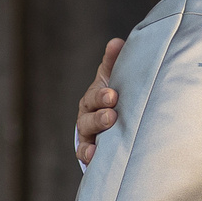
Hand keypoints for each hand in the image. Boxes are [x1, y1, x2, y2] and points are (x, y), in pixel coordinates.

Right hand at [74, 38, 122, 166]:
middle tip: (112, 115)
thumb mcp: (113, 77)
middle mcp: (88, 115)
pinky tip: (94, 158)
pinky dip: (87, 156)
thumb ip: (114, 61)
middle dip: (100, 117)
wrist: (112, 117)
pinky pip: (85, 153)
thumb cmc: (113, 92)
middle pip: (89, 117)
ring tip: (99, 145)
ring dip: (93, 140)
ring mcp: (88, 133)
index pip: (95, 95)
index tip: (112, 95)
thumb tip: (117, 42)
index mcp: (94, 97)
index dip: (101, 95)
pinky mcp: (90, 149)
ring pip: (86, 136)